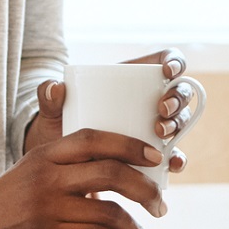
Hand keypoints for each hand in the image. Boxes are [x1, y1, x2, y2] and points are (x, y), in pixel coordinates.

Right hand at [0, 128, 166, 228]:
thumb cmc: (11, 201)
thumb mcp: (32, 169)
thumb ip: (67, 161)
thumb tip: (120, 161)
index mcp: (45, 153)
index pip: (94, 138)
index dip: (129, 144)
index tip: (156, 158)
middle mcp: (47, 176)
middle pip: (111, 173)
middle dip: (145, 189)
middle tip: (161, 204)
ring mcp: (47, 206)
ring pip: (109, 211)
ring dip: (136, 226)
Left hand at [24, 49, 193, 175]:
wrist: (59, 166)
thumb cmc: (61, 127)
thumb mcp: (53, 112)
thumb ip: (48, 98)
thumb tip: (53, 87)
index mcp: (133, 80)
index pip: (165, 62)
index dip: (174, 62)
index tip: (167, 71)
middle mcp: (151, 102)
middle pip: (179, 93)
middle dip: (176, 100)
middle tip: (161, 111)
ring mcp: (155, 129)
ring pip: (180, 122)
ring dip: (178, 125)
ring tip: (160, 133)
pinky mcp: (154, 156)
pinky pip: (173, 155)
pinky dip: (176, 159)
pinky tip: (171, 164)